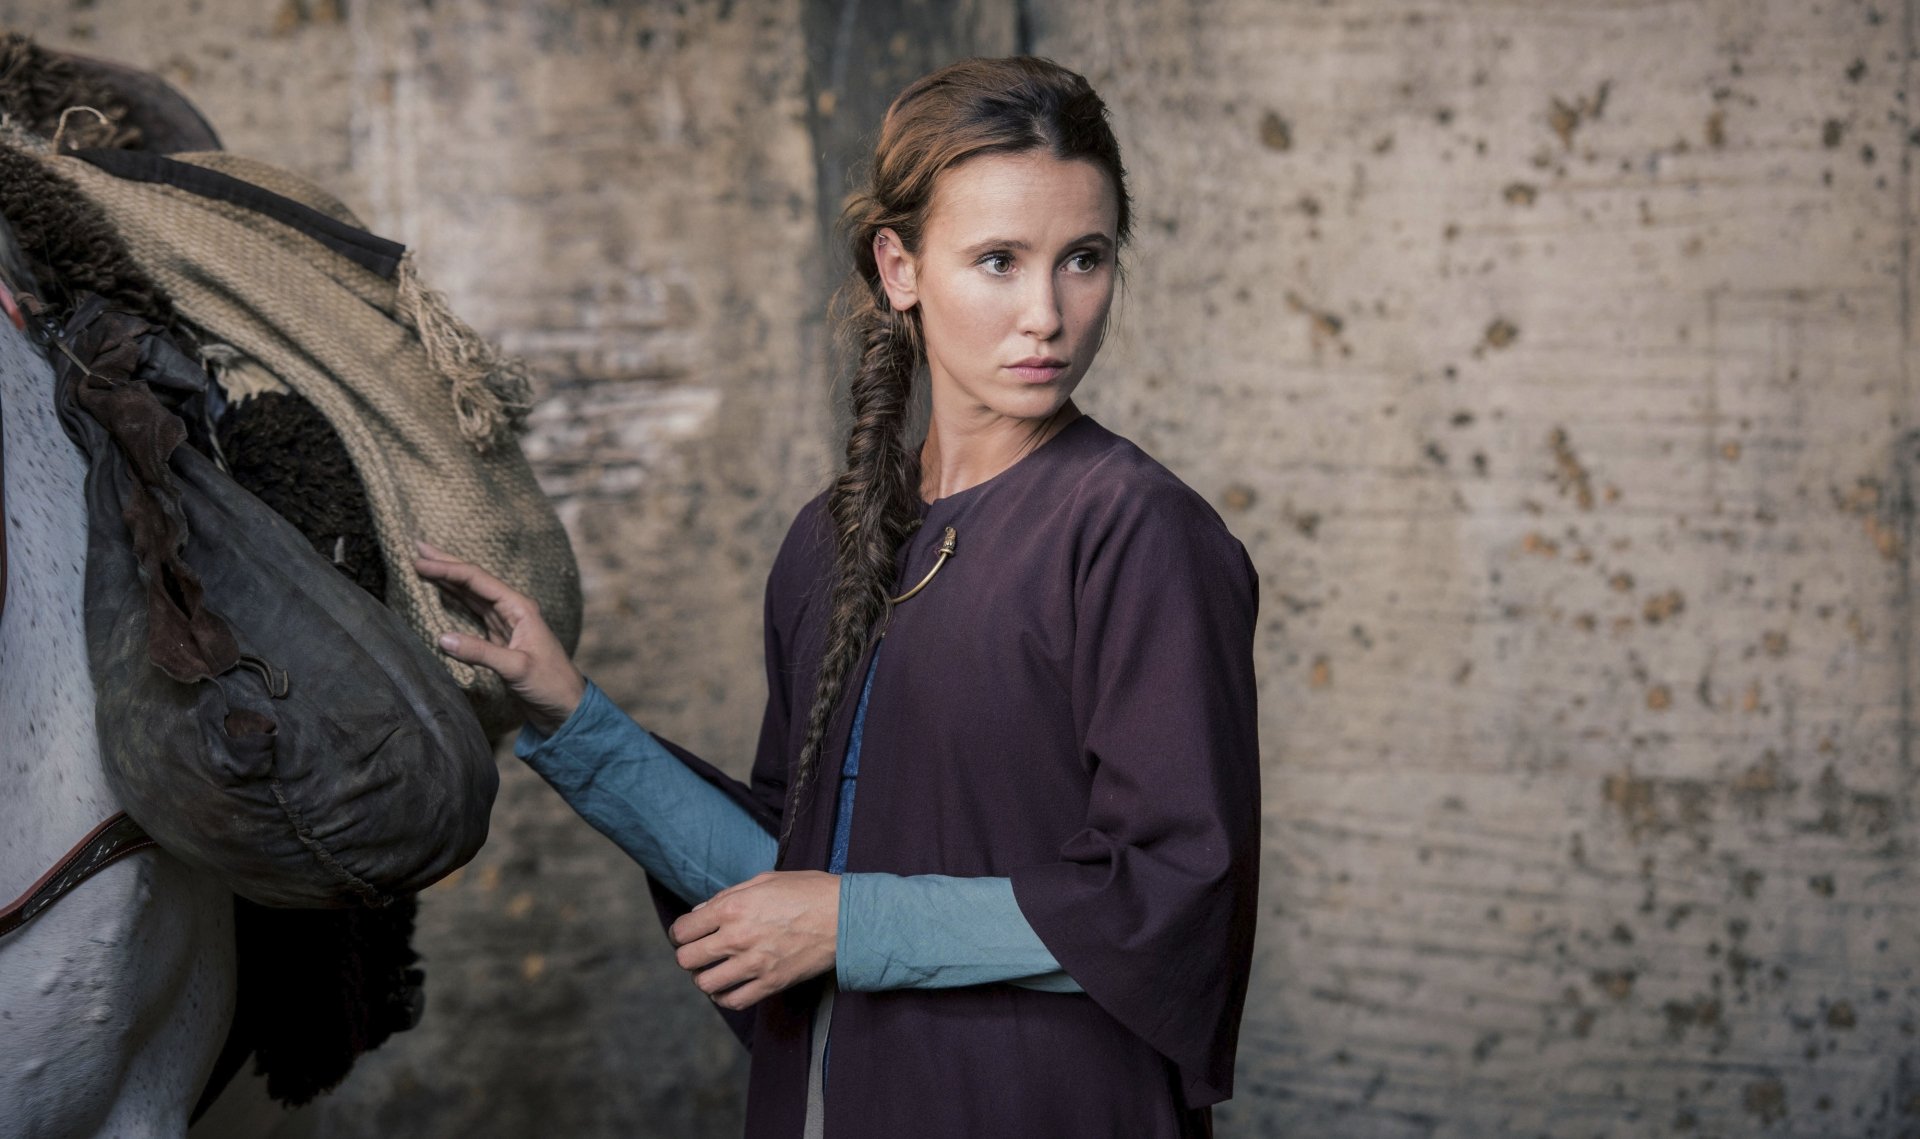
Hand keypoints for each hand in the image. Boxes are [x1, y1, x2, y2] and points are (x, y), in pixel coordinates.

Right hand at [412, 540, 586, 733]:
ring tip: (423, 564)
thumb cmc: (550, 684)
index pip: (478, 581)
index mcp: (519, 608)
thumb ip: (480, 652)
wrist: (566, 707)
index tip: (419, 561)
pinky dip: (454, 601)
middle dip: (446, 563)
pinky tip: (442, 594)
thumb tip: (442, 638)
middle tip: (417, 547)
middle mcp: (511, 610)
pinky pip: (472, 613)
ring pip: (471, 595)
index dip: (448, 569)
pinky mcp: (499, 639)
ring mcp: (504, 624)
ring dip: (448, 579)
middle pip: (473, 581)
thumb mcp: (516, 668)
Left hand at [669, 871, 838, 1010]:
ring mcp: (754, 964)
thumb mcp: (765, 880)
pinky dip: (725, 996)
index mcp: (733, 907)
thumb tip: (701, 912)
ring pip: (705, 984)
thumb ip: (728, 896)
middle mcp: (738, 937)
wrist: (845, 917)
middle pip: (687, 959)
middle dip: (688, 956)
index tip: (688, 934)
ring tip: (715, 970)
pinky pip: (733, 1001)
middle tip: (699, 953)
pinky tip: (730, 986)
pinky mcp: (771, 983)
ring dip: (704, 978)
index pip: (683, 930)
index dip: (681, 933)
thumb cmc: (808, 892)